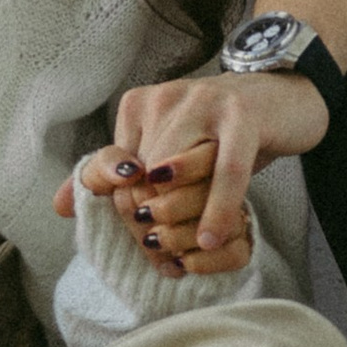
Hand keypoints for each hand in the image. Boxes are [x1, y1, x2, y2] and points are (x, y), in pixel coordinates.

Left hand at [52, 68, 329, 275]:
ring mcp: (206, 102)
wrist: (287, 93)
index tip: (135, 236)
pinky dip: (216, 208)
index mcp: (140, 105)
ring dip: (179, 217)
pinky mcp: (243, 116)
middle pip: (143, 174)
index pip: (110, 163)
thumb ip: (115, 176)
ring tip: (182, 251)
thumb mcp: (167, 149)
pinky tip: (210, 239)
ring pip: (179, 173)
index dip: (118, 206)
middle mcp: (167, 98)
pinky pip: (225, 169)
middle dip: (151, 219)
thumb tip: (59, 207)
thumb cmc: (223, 132)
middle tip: (161, 254)